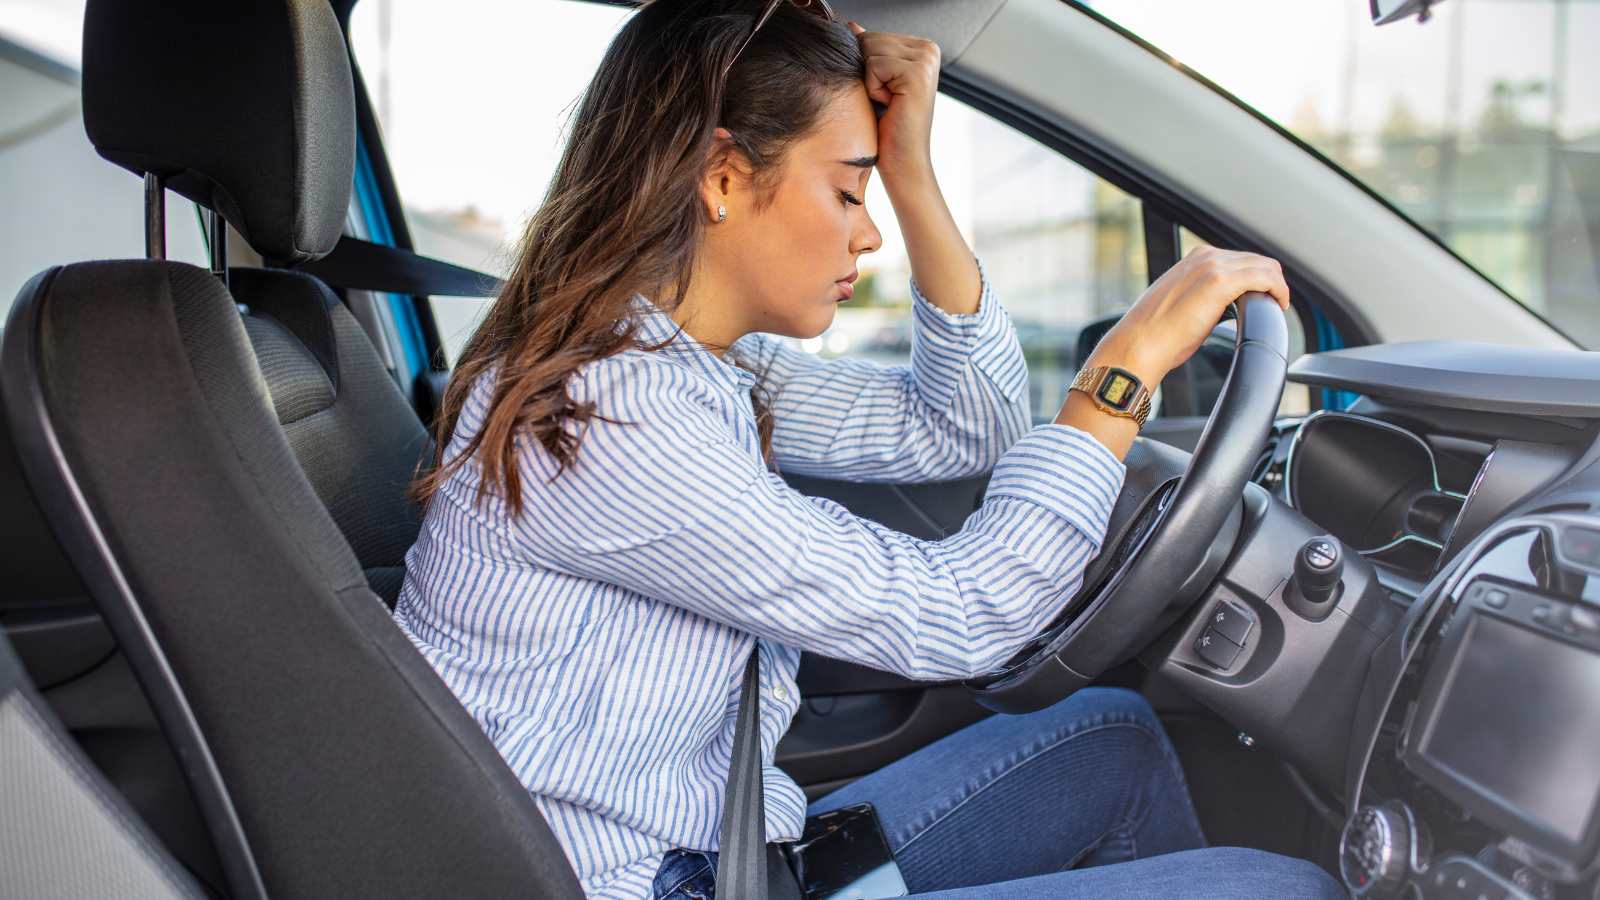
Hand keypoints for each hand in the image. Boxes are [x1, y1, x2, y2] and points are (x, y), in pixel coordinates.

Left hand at [847, 21, 938, 186]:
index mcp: (922, 48)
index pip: (872, 36)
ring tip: (889, 103)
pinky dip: (873, 89)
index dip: (867, 68)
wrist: (903, 162)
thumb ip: (868, 51)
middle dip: (867, 74)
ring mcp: (926, 60)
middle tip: (887, 100)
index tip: (886, 93)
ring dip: (870, 82)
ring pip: (870, 51)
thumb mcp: (875, 82)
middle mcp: (928, 49)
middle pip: (870, 40)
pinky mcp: (918, 73)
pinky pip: (874, 65)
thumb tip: (852, 26)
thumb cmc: (889, 128)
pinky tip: (890, 105)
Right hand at [1086, 246, 1291, 385]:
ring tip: (1277, 306)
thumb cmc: (1155, 334)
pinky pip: (1266, 278)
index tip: (1263, 296)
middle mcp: (1205, 256)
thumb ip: (1203, 297)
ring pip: (1265, 266)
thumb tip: (1220, 309)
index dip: (1258, 277)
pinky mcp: (1221, 282)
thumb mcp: (1181, 304)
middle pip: (1257, 260)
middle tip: (1274, 303)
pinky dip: (1278, 290)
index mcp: (1194, 259)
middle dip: (1270, 281)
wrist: (1139, 344)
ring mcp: (1213, 266)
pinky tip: (1279, 305)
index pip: (1240, 259)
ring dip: (1276, 285)